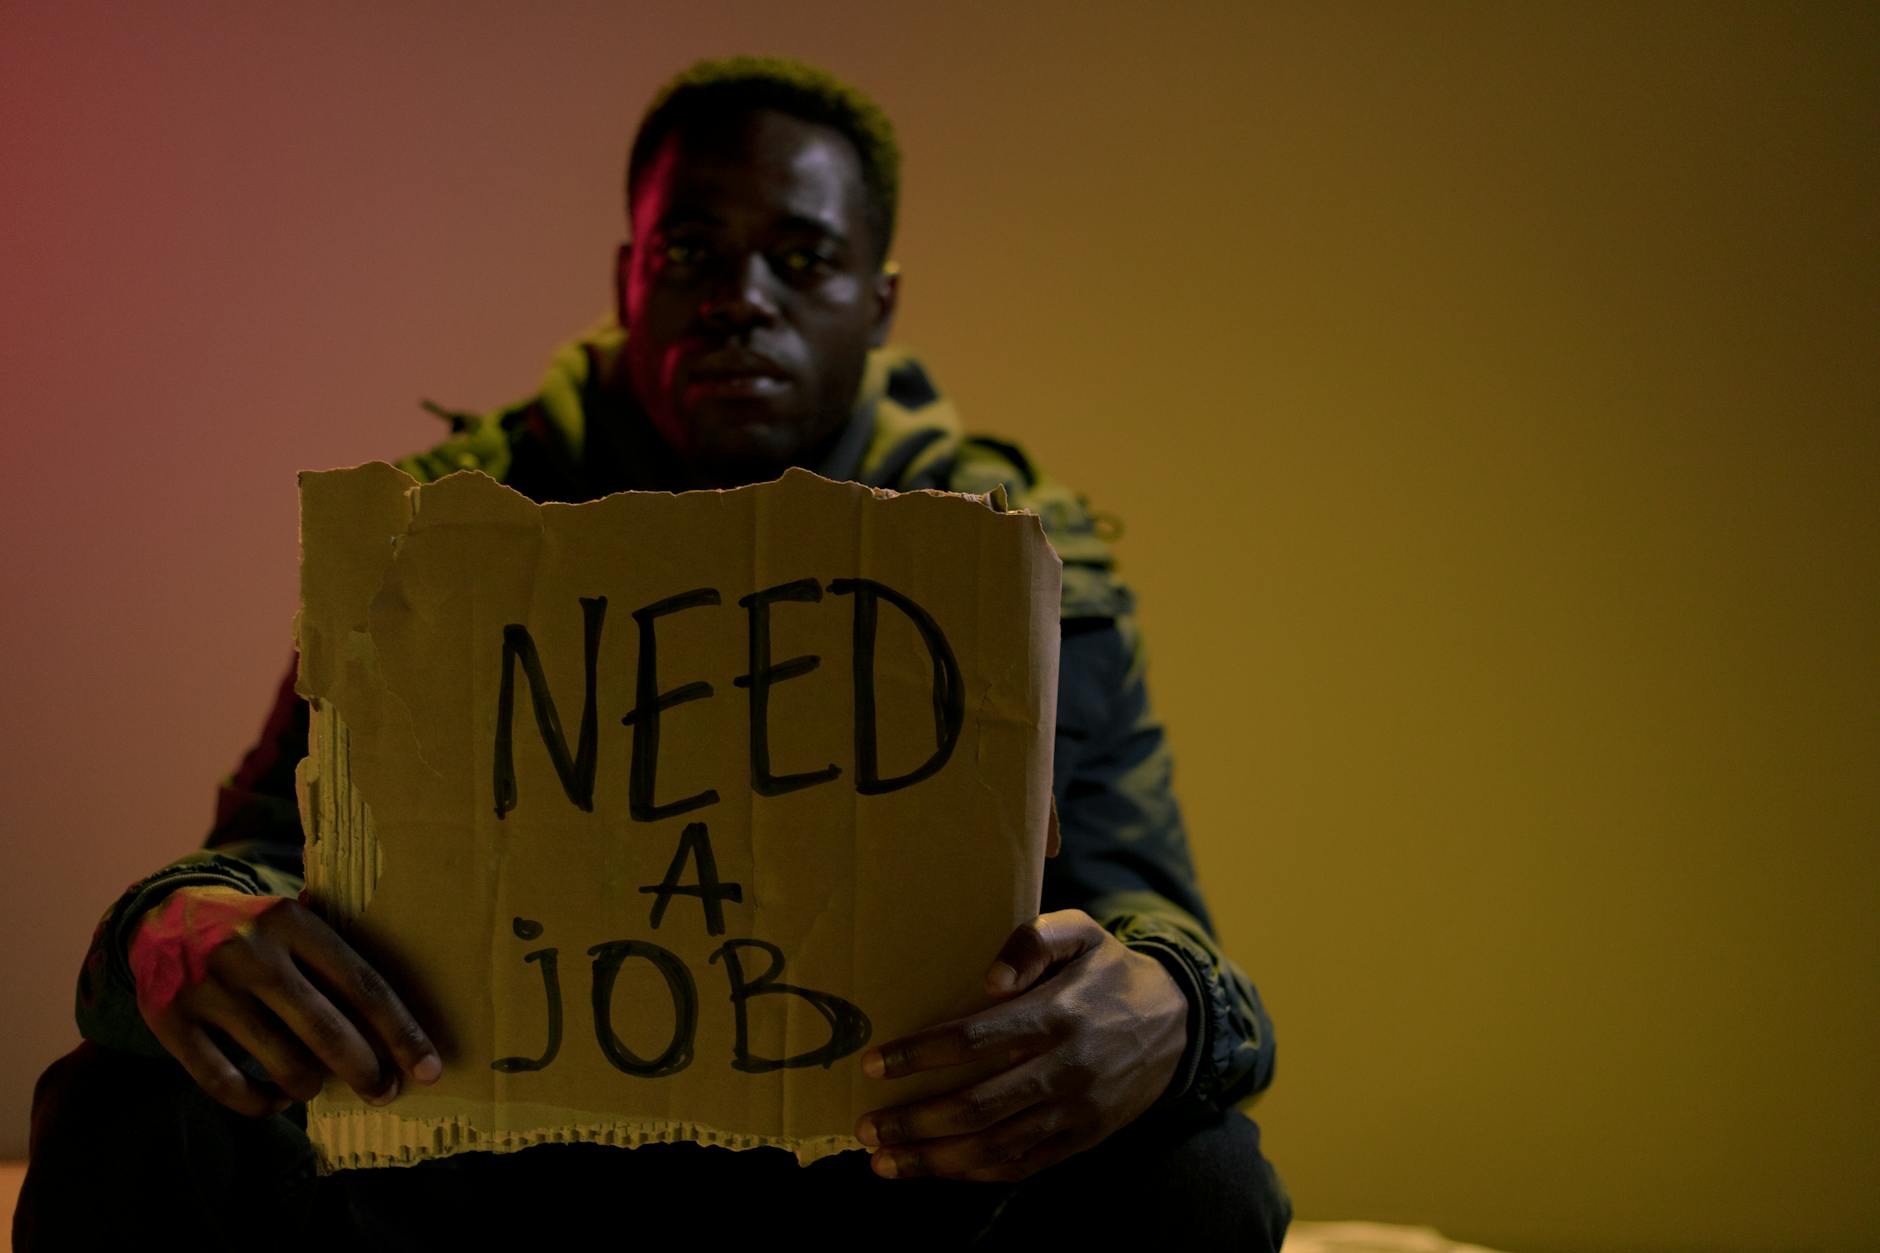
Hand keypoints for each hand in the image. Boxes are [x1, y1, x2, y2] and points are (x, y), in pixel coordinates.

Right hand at [129, 885, 441, 1116]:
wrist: (162, 916)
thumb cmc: (255, 929)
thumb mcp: (293, 918)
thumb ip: (339, 948)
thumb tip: (409, 1001)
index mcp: (292, 922)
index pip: (363, 985)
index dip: (401, 1033)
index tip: (430, 1068)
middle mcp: (251, 953)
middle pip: (327, 1031)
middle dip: (366, 1072)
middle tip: (384, 1092)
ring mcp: (207, 988)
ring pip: (282, 1064)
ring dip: (310, 1087)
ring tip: (315, 1085)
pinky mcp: (170, 1021)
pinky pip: (226, 1085)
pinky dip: (260, 1104)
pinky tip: (275, 1099)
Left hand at [854, 909, 1186, 1181]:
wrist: (1178, 1023)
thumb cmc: (1109, 971)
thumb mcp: (1082, 932)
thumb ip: (1034, 939)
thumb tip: (990, 977)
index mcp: (1057, 1014)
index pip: (975, 1039)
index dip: (919, 1054)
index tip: (873, 1063)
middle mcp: (1065, 1069)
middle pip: (977, 1106)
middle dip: (915, 1121)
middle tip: (867, 1126)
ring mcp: (1075, 1111)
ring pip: (996, 1148)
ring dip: (935, 1161)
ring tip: (883, 1161)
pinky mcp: (1082, 1139)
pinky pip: (1022, 1167)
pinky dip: (975, 1174)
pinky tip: (936, 1171)